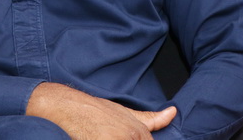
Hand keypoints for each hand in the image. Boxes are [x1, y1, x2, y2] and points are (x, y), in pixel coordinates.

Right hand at [26, 82, 176, 138]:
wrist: (69, 106)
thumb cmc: (96, 110)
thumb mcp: (126, 113)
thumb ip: (152, 118)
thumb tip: (173, 113)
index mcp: (139, 133)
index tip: (121, 137)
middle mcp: (132, 137)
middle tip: (109, 134)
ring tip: (103, 134)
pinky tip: (98, 138)